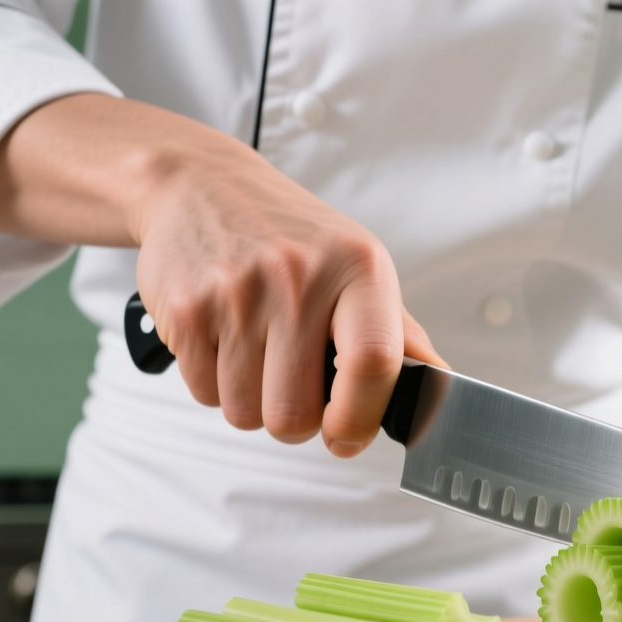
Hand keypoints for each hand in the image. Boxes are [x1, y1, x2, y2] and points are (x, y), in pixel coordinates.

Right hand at [0, 94, 443, 455]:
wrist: (203, 186)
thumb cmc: (292, 236)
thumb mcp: (358, 268)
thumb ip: (400, 336)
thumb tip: (437, 393)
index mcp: (357, 268)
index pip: (372, 363)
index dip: (360, 418)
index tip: (346, 435)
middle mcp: (298, 278)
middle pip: (295, 414)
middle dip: (294, 421)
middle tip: (294, 387)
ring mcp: (236, 293)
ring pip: (246, 414)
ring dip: (252, 402)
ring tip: (257, 352)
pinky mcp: (185, 310)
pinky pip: (204, 395)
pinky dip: (215, 384)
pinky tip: (225, 340)